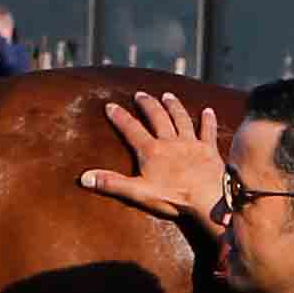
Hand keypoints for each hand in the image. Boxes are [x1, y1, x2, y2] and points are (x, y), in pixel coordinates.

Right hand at [80, 89, 227, 231]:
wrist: (209, 198)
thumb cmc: (174, 197)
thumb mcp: (137, 192)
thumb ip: (111, 183)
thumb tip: (84, 177)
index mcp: (151, 151)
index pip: (131, 129)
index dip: (119, 117)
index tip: (110, 105)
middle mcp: (170, 142)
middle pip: (157, 117)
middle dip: (147, 104)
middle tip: (140, 94)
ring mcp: (191, 144)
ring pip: (181, 119)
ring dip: (173, 106)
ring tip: (167, 95)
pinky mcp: (208, 150)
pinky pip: (207, 131)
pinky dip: (207, 120)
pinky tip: (208, 111)